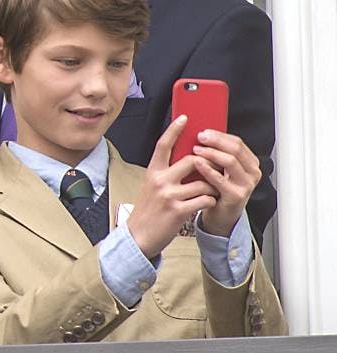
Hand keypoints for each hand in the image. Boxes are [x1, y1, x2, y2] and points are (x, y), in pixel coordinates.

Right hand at [126, 116, 220, 257]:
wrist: (139, 235)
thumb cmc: (148, 210)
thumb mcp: (151, 186)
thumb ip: (167, 173)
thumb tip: (189, 161)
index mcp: (153, 172)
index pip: (163, 145)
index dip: (174, 130)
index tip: (185, 118)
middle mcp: (160, 180)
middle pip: (192, 160)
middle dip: (208, 164)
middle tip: (214, 168)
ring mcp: (169, 195)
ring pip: (204, 182)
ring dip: (212, 187)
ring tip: (210, 191)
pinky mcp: (179, 211)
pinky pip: (205, 199)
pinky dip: (210, 201)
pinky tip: (205, 203)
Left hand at [193, 129, 259, 236]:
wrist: (221, 214)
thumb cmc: (218, 188)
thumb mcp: (221, 168)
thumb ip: (217, 153)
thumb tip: (202, 133)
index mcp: (250, 162)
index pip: (237, 142)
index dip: (219, 135)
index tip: (204, 131)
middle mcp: (252, 172)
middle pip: (235, 149)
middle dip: (216, 141)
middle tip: (199, 137)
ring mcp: (246, 185)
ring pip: (230, 161)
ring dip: (211, 153)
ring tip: (196, 150)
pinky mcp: (236, 196)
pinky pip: (221, 179)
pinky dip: (208, 169)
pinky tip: (197, 163)